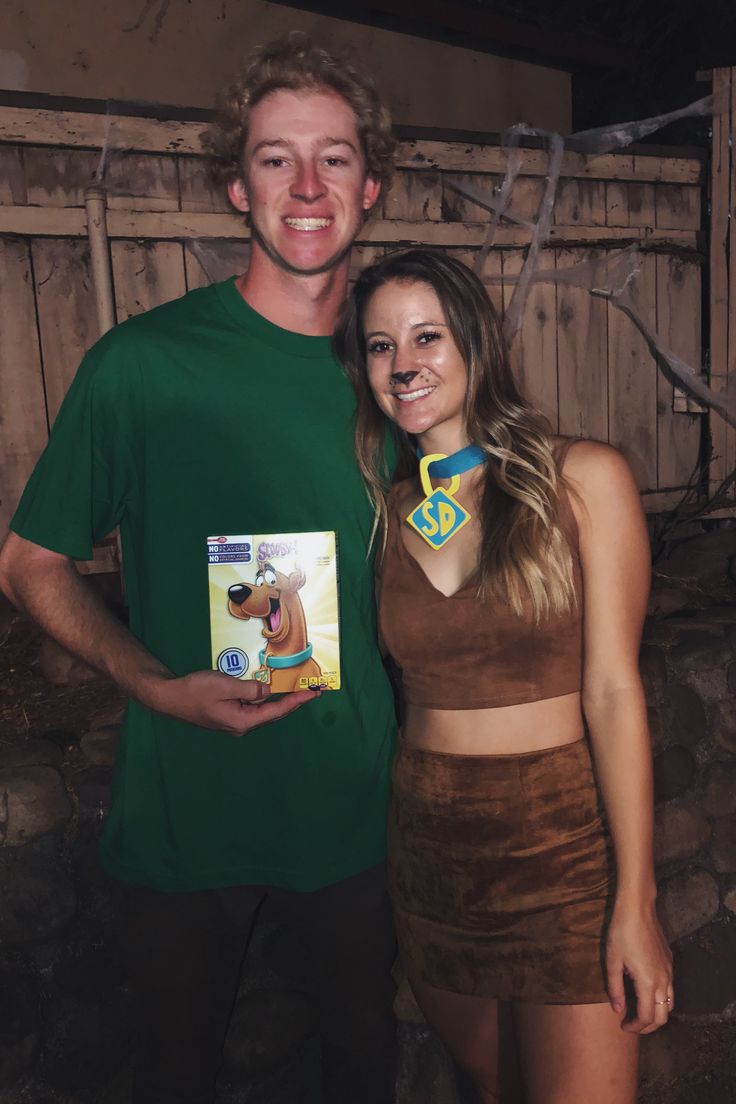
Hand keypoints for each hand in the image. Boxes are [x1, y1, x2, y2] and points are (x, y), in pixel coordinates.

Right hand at [140, 668, 318, 734]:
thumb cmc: (194, 691)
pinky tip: (270, 689)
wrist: (169, 697)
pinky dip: (263, 697)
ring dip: (279, 699)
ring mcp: (235, 721)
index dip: (297, 701)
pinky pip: (252, 706)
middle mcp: (241, 725)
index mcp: (243, 721)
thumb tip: (267, 691)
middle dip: (292, 701)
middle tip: (312, 690)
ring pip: (262, 710)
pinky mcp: (229, 714)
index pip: (277, 711)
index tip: (314, 693)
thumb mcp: (225, 685)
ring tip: (296, 688)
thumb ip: (250, 689)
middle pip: (273, 713)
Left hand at [606, 898, 673, 1033]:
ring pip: (669, 1003)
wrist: (638, 909)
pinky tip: (646, 993)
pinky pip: (670, 989)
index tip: (623, 1026)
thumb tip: (618, 1010)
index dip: (635, 1027)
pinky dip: (661, 999)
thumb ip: (615, 988)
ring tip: (639, 1012)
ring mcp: (669, 971)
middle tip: (632, 1025)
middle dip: (648, 1026)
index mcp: (648, 983)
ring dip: (657, 1014)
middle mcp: (664, 981)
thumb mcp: (613, 961)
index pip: (647, 1017)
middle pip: (663, 1016)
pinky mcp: (670, 962)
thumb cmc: (621, 933)